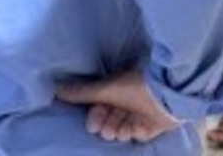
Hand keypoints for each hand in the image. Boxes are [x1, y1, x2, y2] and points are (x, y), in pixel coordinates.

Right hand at [56, 71, 178, 143]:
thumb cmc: (136, 86)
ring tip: (125, 122)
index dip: (95, 118)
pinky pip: (133, 136)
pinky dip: (133, 132)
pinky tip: (137, 125)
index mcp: (112, 96)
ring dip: (118, 129)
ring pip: (117, 133)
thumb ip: (81, 92)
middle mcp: (123, 107)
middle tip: (111, 121)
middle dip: (106, 125)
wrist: (167, 91)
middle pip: (105, 126)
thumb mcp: (106, 88)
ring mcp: (136, 118)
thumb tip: (55, 88)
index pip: (95, 114)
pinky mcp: (149, 128)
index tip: (97, 116)